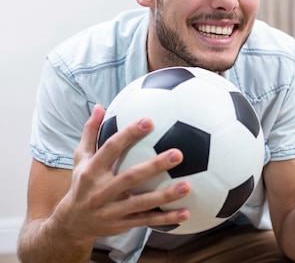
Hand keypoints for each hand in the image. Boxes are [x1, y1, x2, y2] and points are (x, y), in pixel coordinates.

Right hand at [53, 105, 191, 243]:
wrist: (71, 224)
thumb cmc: (81, 183)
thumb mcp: (81, 159)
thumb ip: (91, 133)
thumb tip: (100, 106)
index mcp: (92, 171)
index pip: (111, 149)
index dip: (129, 134)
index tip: (149, 121)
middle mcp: (101, 191)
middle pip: (130, 177)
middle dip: (155, 166)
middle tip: (178, 154)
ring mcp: (112, 210)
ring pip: (141, 203)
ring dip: (166, 195)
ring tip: (187, 185)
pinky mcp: (122, 224)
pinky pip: (146, 221)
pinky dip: (166, 218)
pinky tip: (186, 213)